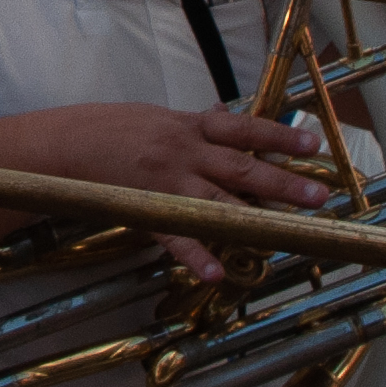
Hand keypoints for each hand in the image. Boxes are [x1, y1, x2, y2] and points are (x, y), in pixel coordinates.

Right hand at [25, 100, 327, 282]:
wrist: (65, 146)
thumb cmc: (114, 130)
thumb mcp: (159, 116)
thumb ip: (196, 122)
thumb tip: (225, 113)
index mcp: (189, 127)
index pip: (243, 129)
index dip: (279, 136)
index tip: (313, 144)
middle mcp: (184, 154)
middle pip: (242, 169)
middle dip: (284, 182)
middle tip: (319, 194)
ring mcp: (167, 184)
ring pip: (218, 203)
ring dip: (255, 219)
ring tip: (287, 231)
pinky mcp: (147, 211)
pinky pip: (175, 237)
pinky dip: (195, 255)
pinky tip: (215, 273)